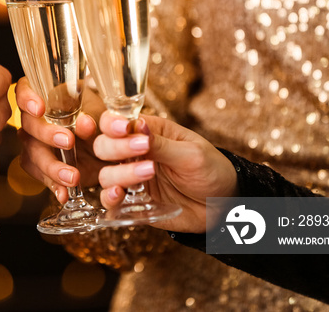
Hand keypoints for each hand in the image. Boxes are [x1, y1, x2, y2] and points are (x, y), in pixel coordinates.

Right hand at [15, 76, 103, 202]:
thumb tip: (85, 123)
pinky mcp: (42, 168)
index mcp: (43, 97)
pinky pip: (42, 178)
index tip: (39, 109)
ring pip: (33, 156)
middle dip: (47, 134)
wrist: (108, 146)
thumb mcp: (99, 112)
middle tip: (69, 141)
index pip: (23, 92)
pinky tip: (65, 194)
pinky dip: (55, 186)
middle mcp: (34, 121)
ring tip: (72, 176)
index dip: (27, 99)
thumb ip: (92, 116)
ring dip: (52, 167)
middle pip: (28, 126)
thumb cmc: (99, 118)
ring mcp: (35, 146)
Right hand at [93, 113, 238, 232]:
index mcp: (147, 132)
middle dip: (116, 149)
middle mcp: (134, 154)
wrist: (224, 206)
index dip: (112, 124)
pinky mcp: (133, 202)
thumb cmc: (212, 171)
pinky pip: (110, 201)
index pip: (116, 122)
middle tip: (143, 153)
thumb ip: (162, 144)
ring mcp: (132, 178)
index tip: (124, 129)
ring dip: (121, 174)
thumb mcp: (192, 154)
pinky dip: (109, 198)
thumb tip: (137, 124)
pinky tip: (120, 195)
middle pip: (104, 146)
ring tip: (149, 173)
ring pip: (106, 174)